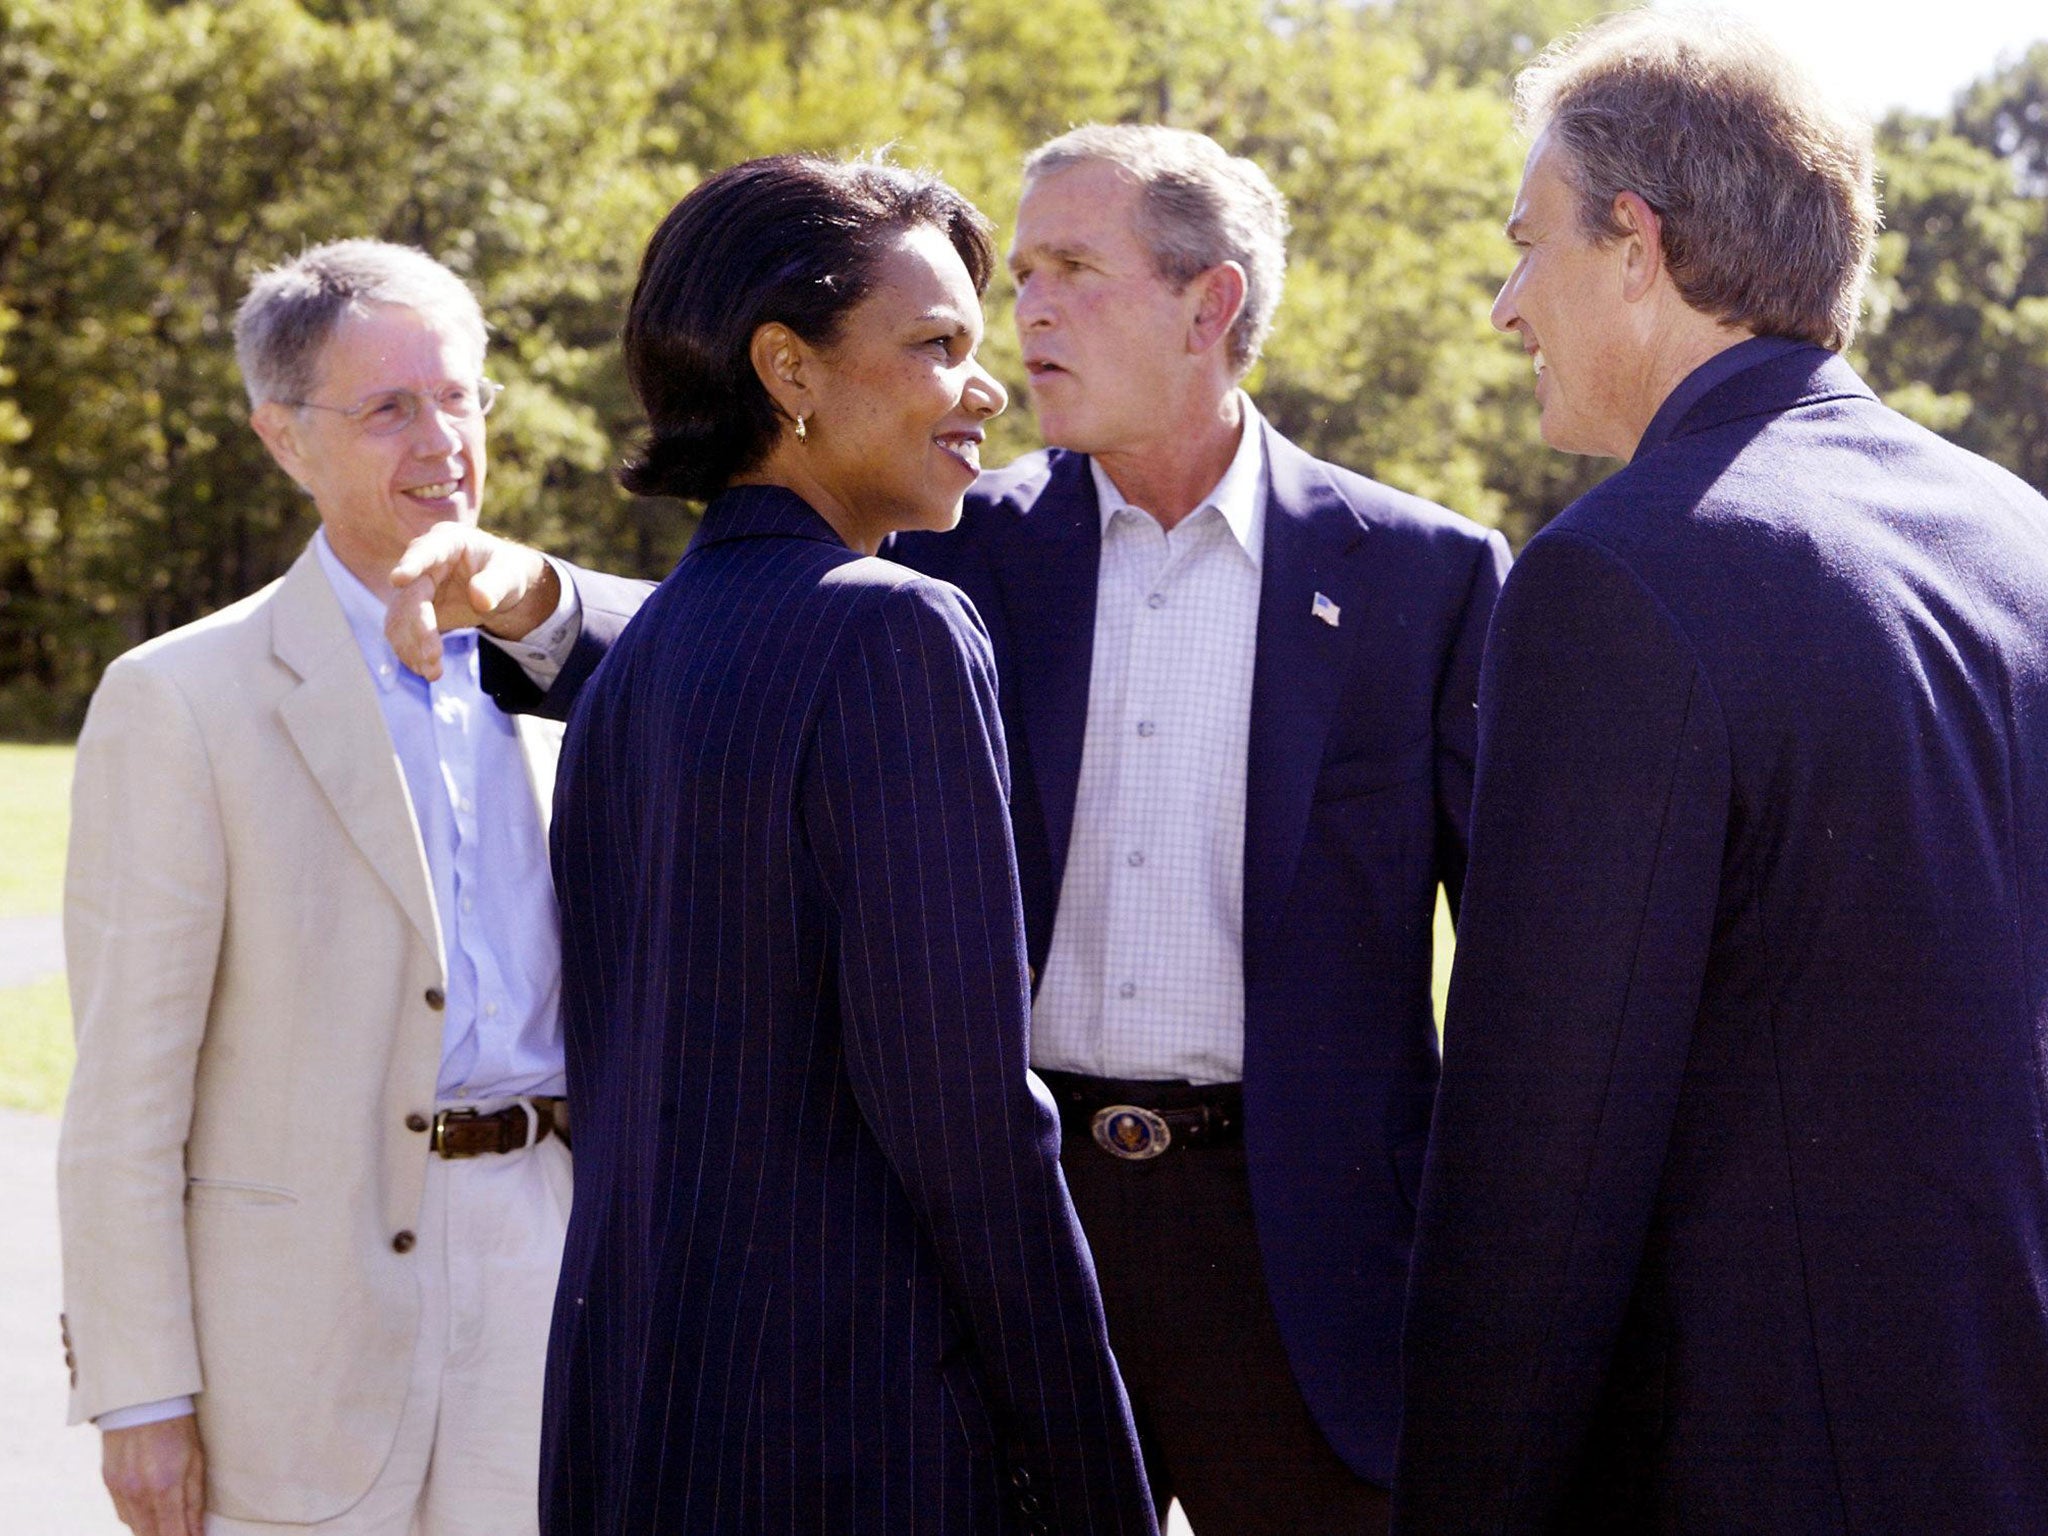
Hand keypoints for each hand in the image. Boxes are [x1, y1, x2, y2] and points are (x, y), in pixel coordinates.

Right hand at [102, 1415, 203, 1535]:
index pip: (174, 1535)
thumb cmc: (177, 1428)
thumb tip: (197, 1533)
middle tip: (182, 1531)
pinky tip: (151, 1512)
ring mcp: (121, 1490)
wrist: (141, 1400)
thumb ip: (194, 1501)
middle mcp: (139, 1493)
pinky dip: (138, 1518)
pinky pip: (124, 1514)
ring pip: (136, 1529)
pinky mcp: (109, 1484)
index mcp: (166, 1487)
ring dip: (153, 1531)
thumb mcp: (196, 1460)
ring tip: (170, 1525)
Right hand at [385, 523, 559, 679]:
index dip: (412, 564)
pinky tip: (426, 670)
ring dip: (412, 646)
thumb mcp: (509, 575)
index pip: (426, 550)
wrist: (499, 587)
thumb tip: (480, 599)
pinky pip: (402, 631)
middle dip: (419, 626)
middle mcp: (424, 562)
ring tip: (433, 672)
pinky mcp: (413, 609)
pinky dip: (411, 652)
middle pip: (411, 593)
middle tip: (434, 656)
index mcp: (448, 542)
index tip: (398, 578)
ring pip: (400, 616)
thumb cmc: (505, 572)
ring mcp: (415, 586)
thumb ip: (496, 584)